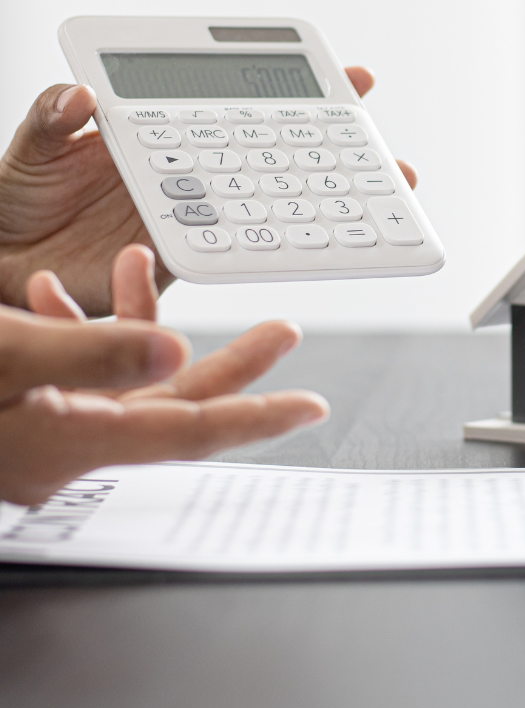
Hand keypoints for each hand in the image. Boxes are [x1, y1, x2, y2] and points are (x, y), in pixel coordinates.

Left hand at [0, 67, 417, 315]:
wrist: (3, 268)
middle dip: (341, 150)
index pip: (239, 102)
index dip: (296, 89)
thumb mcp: (28, 148)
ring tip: (382, 199)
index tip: (351, 78)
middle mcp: (191, 170)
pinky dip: (281, 248)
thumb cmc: (15, 200)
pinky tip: (322, 245)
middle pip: (278, 154)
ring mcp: (194, 214)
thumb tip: (83, 98)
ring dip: (330, 204)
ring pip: (275, 203)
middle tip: (388, 151)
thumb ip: (51, 119)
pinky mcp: (183, 259)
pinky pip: (240, 252)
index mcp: (164, 132)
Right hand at [0, 244, 327, 505]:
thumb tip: (175, 351)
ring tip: (137, 260)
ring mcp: (46, 431)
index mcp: (71, 444)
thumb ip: (90, 354)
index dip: (258, 418)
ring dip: (135, 319)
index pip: (190, 431)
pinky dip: (74, 328)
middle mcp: (67, 447)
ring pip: (125, 379)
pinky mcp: (25, 413)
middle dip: (231, 361)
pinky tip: (53, 292)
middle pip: (176, 403)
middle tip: (282, 332)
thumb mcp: (5, 357)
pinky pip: (73, 374)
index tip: (311, 408)